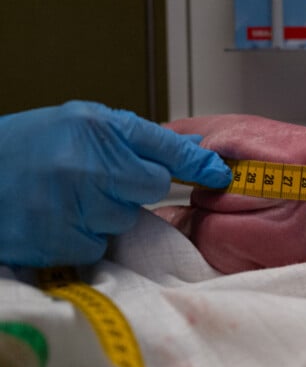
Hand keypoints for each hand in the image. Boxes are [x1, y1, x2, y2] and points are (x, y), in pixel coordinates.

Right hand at [0, 101, 230, 266]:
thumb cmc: (23, 147)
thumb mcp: (77, 123)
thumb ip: (134, 135)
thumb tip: (191, 145)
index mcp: (95, 127)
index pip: (166, 146)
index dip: (198, 162)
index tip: (220, 173)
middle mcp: (88, 164)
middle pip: (152, 186)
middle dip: (135, 185)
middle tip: (100, 179)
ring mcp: (74, 205)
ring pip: (126, 217)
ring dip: (106, 212)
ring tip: (68, 197)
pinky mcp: (61, 240)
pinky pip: (99, 243)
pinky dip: (84, 236)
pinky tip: (56, 218)